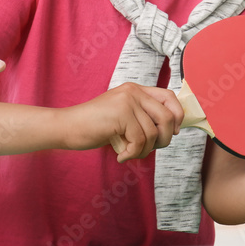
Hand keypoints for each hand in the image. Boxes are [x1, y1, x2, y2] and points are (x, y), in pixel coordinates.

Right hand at [63, 82, 183, 161]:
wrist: (67, 127)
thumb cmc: (95, 127)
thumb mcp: (123, 118)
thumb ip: (143, 117)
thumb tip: (174, 130)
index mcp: (135, 90)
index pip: (169, 97)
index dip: (177, 115)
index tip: (174, 132)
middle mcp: (133, 92)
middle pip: (167, 117)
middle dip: (164, 139)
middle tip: (148, 149)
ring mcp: (127, 101)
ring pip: (153, 132)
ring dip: (145, 150)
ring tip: (130, 154)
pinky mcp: (121, 114)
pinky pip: (140, 140)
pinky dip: (133, 153)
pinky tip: (121, 156)